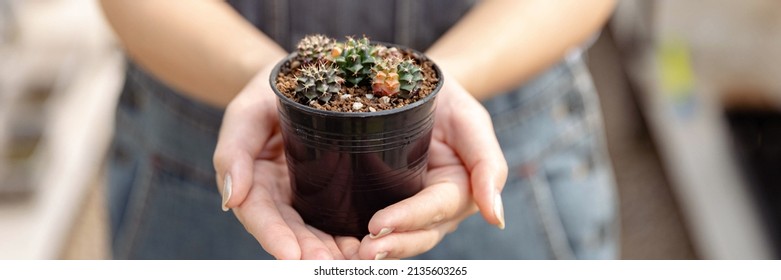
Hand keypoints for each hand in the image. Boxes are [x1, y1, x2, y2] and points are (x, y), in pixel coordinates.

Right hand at [213, 64, 360, 258]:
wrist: (302, 75)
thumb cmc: (268, 90)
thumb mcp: (246, 112)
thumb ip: (234, 151)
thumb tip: (229, 199)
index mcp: (254, 180)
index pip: (260, 215)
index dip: (275, 237)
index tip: (292, 256)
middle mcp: (280, 195)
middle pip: (293, 231)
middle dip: (311, 252)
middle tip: (332, 266)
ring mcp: (307, 193)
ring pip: (318, 231)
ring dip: (334, 251)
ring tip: (356, 262)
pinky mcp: (332, 187)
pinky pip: (341, 216)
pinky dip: (353, 234)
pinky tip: (370, 246)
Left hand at [353, 74, 507, 259]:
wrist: (416, 81)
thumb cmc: (448, 100)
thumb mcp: (472, 122)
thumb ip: (488, 166)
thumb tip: (496, 218)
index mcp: (458, 191)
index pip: (434, 210)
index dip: (409, 219)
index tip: (379, 223)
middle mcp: (434, 208)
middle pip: (417, 235)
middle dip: (392, 244)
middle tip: (362, 251)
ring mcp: (408, 206)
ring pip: (397, 237)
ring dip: (376, 249)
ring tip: (351, 254)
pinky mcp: (382, 200)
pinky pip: (372, 222)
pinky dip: (356, 236)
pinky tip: (337, 244)